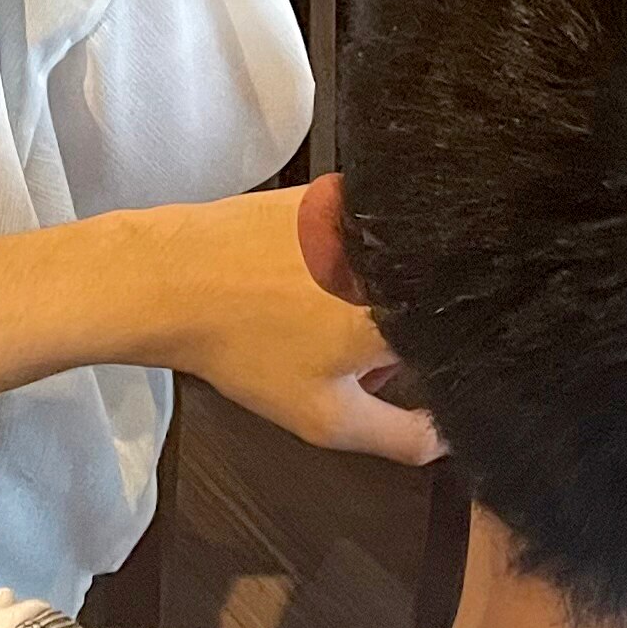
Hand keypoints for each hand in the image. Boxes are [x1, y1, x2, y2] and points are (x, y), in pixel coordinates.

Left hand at [138, 185, 438, 467]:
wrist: (174, 278)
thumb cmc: (241, 343)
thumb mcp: (327, 416)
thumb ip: (401, 436)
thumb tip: (445, 437)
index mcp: (408, 309)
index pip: (452, 346)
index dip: (418, 369)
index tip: (379, 377)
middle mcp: (399, 252)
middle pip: (423, 306)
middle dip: (390, 336)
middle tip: (337, 353)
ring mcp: (368, 214)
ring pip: (393, 271)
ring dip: (368, 297)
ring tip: (308, 312)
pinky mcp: (337, 190)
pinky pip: (363, 237)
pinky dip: (343, 263)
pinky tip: (296, 279)